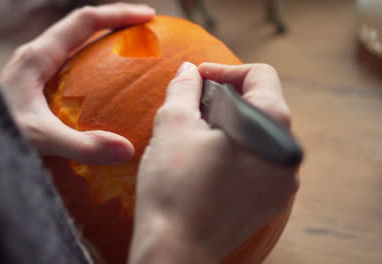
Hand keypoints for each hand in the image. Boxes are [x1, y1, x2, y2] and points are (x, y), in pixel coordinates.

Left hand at [0, 3, 154, 163]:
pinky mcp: (33, 87)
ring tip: (131, 53)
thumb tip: (128, 150)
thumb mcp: (39, 139)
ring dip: (103, 43)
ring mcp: (33, 71)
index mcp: (37, 56)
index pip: (84, 21)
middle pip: (81, 27)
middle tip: (145, 32)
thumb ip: (83, 145)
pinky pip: (70, 67)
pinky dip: (93, 67)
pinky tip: (105, 89)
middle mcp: (35, 56)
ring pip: (75, 46)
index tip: (148, 17)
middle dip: (115, 23)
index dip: (118, 14)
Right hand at [129, 62, 298, 262]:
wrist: (175, 249)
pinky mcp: (270, 201)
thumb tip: (190, 70)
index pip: (260, 76)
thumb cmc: (173, 187)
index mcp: (272, 128)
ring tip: (197, 134)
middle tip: (192, 106)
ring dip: (231, 125)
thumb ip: (184, 87)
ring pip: (259, 134)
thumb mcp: (173, 124)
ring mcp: (283, 181)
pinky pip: (259, 161)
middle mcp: (288, 154)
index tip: (197, 79)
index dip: (225, 70)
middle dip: (226, 98)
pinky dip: (236, 151)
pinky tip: (207, 161)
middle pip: (262, 105)